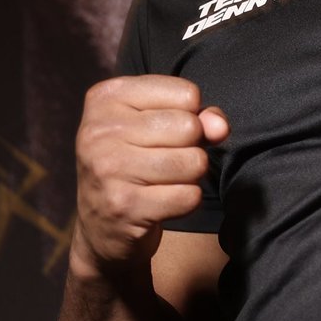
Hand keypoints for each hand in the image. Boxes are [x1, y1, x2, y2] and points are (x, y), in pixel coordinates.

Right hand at [72, 75, 227, 277]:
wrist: (100, 226)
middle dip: (191, 147)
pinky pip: (189, 196)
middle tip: (164, 160)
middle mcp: (101, 129)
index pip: (187, 94)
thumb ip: (198, 115)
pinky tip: (161, 202)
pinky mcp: (124, 206)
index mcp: (108, 97)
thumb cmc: (136, 162)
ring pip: (194, 162)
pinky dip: (186, 202)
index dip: (190, 116)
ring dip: (191, 176)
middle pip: (190, 127)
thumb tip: (220, 128)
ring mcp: (109, 168)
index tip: (164, 131)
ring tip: (163, 180)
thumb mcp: (160, 124)